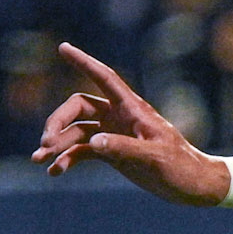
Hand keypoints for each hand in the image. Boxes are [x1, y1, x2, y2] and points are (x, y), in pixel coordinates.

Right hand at [32, 44, 230, 205]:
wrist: (193, 186)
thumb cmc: (181, 167)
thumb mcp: (154, 158)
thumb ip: (123, 149)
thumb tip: (92, 142)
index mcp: (132, 109)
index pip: (105, 78)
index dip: (84, 62)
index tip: (63, 47)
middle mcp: (119, 117)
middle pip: (79, 107)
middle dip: (58, 121)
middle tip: (46, 142)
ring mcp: (114, 135)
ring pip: (77, 131)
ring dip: (57, 144)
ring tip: (38, 160)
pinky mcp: (112, 153)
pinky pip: (82, 152)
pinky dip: (67, 159)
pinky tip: (55, 172)